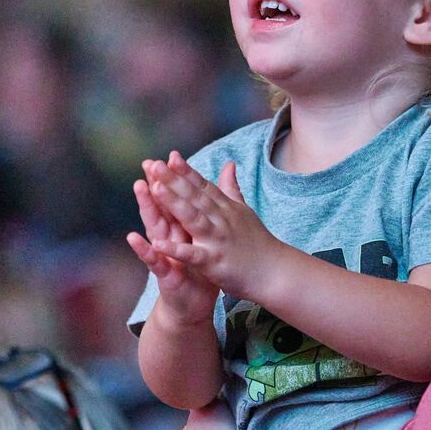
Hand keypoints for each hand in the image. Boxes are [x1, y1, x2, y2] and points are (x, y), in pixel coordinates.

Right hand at [127, 163, 219, 323]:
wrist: (193, 303)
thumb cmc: (198, 269)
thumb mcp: (203, 239)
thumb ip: (202, 216)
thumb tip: (206, 197)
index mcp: (182, 228)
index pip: (177, 200)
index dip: (175, 179)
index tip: (173, 156)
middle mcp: (169, 237)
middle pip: (162, 208)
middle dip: (155, 186)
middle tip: (148, 163)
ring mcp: (164, 254)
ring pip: (154, 227)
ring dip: (146, 208)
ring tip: (138, 187)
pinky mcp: (163, 273)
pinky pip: (153, 260)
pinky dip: (144, 249)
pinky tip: (133, 237)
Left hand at [145, 152, 286, 300]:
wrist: (276, 272)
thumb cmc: (258, 244)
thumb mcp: (244, 211)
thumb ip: (231, 188)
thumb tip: (229, 164)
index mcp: (226, 208)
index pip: (203, 186)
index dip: (187, 171)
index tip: (170, 156)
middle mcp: (221, 220)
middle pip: (195, 196)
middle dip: (174, 180)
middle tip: (155, 164)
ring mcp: (217, 240)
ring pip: (193, 217)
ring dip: (174, 202)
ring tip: (154, 189)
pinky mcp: (214, 262)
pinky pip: (192, 254)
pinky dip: (175, 249)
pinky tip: (157, 244)